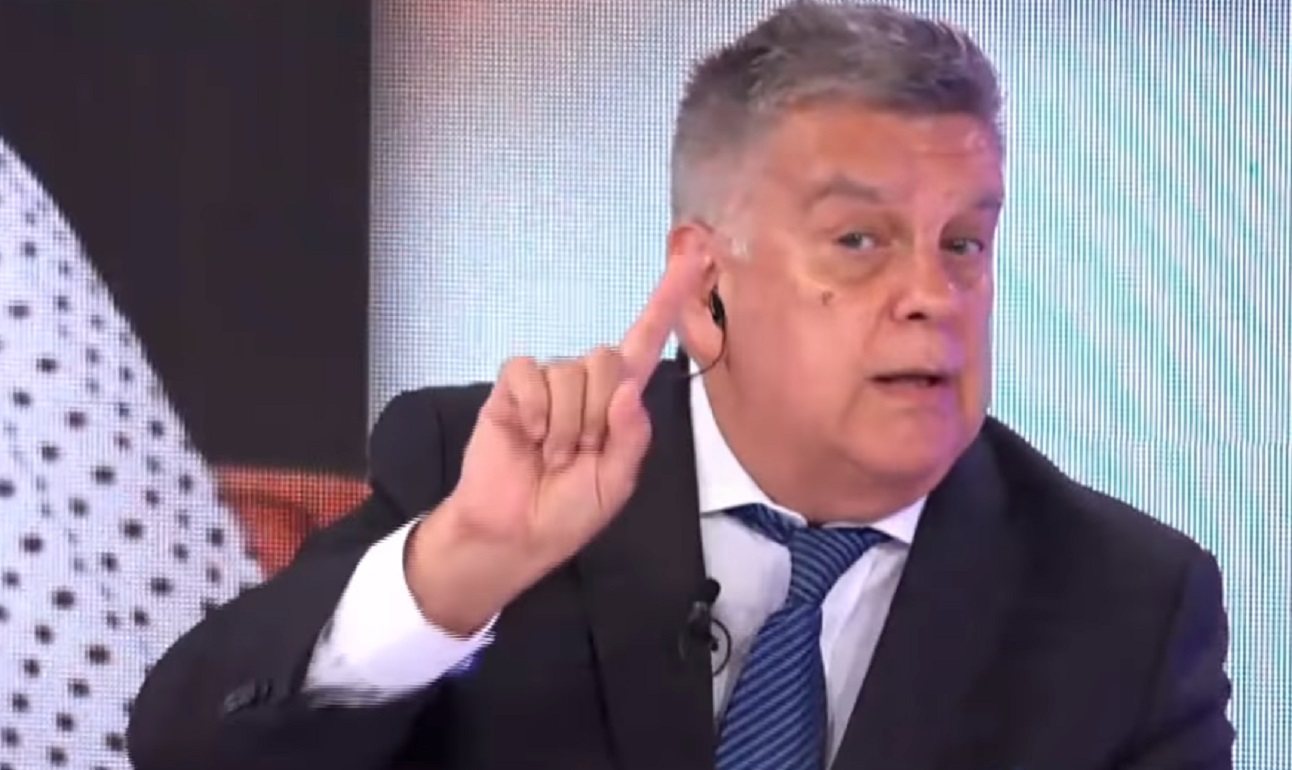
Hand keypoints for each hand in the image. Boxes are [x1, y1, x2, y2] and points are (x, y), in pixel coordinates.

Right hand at [407, 250, 706, 631]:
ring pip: (571, 372)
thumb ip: (632, 437)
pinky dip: (535, 411)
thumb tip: (628, 390)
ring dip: (565, 426)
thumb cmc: (568, 511)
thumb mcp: (617, 482)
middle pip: (608, 359)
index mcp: (619, 403)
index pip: (647, 339)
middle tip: (578, 455)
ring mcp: (547, 384)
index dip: (669, 298)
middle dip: (597, 416)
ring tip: (551, 455)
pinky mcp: (512, 388)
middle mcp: (585, 383)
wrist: (515, 534)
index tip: (695, 256)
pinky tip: (528, 437)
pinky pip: (529, 376)